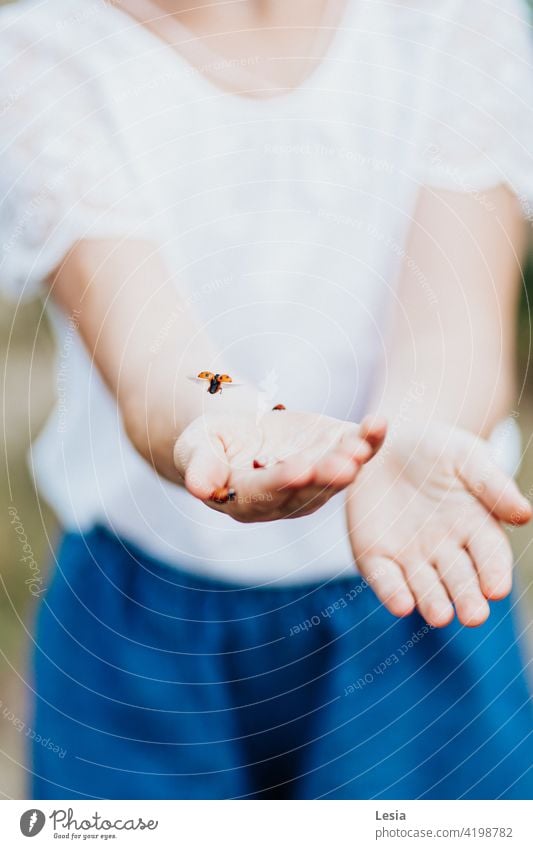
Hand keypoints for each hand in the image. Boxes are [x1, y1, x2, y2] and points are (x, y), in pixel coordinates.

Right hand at [174, 410, 385, 521]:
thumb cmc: (211, 443)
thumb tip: (198, 487)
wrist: (238, 433)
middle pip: (310, 489)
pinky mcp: (335, 455)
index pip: (268, 492)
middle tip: (344, 466)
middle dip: (327, 477)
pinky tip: (379, 423)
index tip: (299, 469)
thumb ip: (201, 466)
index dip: (283, 481)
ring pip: (338, 474)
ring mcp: (316, 479)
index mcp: (249, 500)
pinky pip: (358, 450)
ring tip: (361, 446)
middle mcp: (288, 498)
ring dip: (352, 461)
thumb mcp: (196, 448)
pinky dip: (371, 438)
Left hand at [346, 421, 531, 626]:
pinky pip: (385, 577)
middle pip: (460, 578)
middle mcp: (446, 549)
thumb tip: (525, 514)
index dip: (494, 572)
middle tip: (474, 616)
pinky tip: (401, 605)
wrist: (386, 442)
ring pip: (424, 586)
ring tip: (440, 616)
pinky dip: (392, 592)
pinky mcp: (376, 556)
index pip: (490, 555)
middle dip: (467, 598)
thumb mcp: (466, 457)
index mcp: (476, 526)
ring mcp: (411, 556)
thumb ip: (492, 485)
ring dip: (432, 602)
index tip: (497, 588)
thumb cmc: (437, 449)